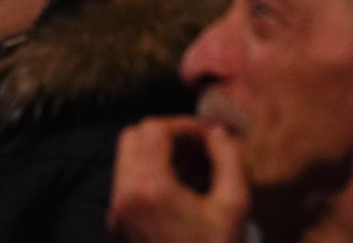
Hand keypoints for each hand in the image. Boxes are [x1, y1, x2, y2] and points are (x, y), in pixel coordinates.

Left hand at [107, 117, 248, 242]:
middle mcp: (124, 196)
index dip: (185, 126)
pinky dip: (151, 173)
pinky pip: (128, 182)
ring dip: (159, 153)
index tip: (211, 138)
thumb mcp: (235, 206)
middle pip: (133, 137)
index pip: (155, 130)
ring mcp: (118, 213)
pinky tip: (184, 191)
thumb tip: (217, 133)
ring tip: (196, 170)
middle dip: (168, 135)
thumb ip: (229, 159)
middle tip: (201, 149)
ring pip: (128, 158)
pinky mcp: (119, 226)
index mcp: (149, 188)